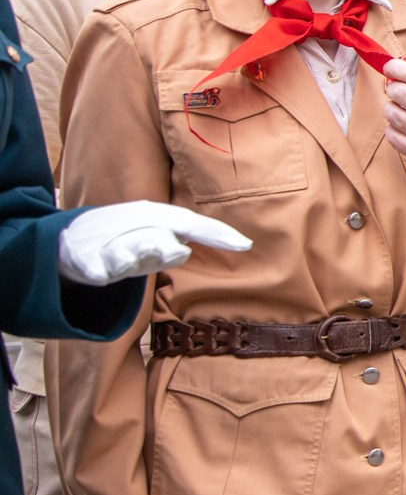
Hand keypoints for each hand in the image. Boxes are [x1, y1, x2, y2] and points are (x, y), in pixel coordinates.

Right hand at [57, 201, 250, 284]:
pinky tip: (101, 275)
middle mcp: (134, 227)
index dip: (218, 234)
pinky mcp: (84, 260)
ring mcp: (109, 245)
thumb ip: (174, 246)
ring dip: (140, 252)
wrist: (70, 238)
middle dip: (172, 245)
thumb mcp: (153, 237)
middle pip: (159, 235)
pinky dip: (97, 269)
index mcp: (155, 218)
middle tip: (184, 250)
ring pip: (128, 250)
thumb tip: (196, 250)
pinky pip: (93, 266)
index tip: (246, 245)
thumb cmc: (123, 238)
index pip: (192, 224)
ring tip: (153, 254)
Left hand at [382, 59, 405, 211]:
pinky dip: (393, 128)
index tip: (389, 67)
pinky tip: (402, 126)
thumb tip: (404, 77)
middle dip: (392, 87)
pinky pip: (392, 136)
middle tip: (396, 90)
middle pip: (398, 92)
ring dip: (391, 108)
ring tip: (400, 109)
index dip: (395, 67)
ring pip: (392, 113)